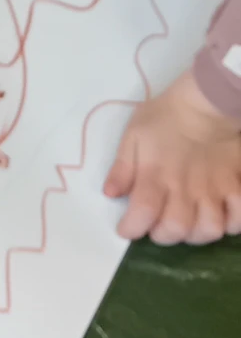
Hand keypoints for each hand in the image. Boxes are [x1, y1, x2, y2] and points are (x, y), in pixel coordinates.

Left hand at [104, 68, 240, 243]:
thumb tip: (110, 194)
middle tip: (157, 226)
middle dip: (163, 236)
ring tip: (188, 223)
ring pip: (209, 230)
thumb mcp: (134, 135)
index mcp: (156, 176)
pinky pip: (239, 219)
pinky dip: (230, 225)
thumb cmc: (166, 116)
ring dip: (195, 234)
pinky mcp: (236, 187)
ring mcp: (214, 190)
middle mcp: (185, 189)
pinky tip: (219, 217)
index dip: (132, 229)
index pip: (142, 215)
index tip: (126, 228)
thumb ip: (122, 168)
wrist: (207, 101)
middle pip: (176, 230)